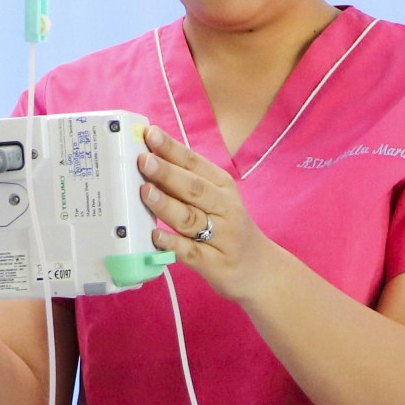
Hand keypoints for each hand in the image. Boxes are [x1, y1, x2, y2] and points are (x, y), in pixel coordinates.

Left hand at [139, 125, 282, 304]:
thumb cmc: (228, 229)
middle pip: (194, 188)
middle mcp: (225, 209)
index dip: (172, 149)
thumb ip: (187, 182)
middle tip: (144, 160)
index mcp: (223, 187)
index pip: (195, 164)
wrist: (260, 269)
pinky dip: (173, 244)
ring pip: (191, 218)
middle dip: (168, 173)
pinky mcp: (215, 264)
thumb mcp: (217, 199)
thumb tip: (150, 159)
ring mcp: (221, 237)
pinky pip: (191, 252)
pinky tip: (156, 236)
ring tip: (145, 192)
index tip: (150, 134)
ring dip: (167, 204)